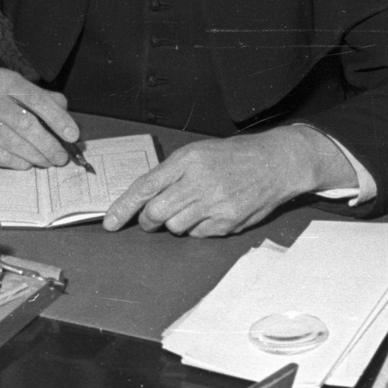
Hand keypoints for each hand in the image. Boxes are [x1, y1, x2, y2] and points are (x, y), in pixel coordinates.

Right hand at [0, 67, 78, 169]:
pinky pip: (0, 156)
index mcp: (5, 81)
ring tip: (49, 161)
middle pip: (26, 125)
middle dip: (49, 144)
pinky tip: (29, 163)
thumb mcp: (18, 90)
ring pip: (14, 143)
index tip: (73, 136)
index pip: (37, 100)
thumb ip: (45, 100)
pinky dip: (18, 162)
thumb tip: (68, 121)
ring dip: (36, 156)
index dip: (58, 119)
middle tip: (61, 157)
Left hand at [102, 126, 355, 237]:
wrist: (277, 162)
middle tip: (151, 219)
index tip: (110, 222)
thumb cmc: (236, 155)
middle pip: (156, 212)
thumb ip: (173, 172)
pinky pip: (198, 234)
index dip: (124, 207)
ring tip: (193, 207)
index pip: (146, 186)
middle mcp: (199, 181)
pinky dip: (198, 228)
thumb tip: (145, 198)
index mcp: (189, 159)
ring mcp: (214, 204)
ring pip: (175, 226)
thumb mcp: (200, 152)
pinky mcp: (227, 221)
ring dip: (176, 223)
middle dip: (148, 221)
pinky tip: (213, 212)